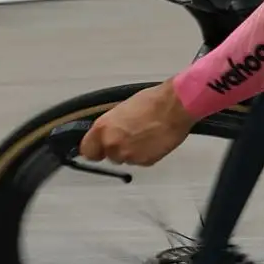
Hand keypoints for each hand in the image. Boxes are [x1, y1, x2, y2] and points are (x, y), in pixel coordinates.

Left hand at [79, 80, 195, 166]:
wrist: (175, 107)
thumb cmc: (152, 102)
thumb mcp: (122, 110)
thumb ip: (111, 126)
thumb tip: (107, 134)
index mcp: (103, 129)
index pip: (88, 151)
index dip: (95, 150)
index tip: (99, 149)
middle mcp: (113, 144)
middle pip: (109, 156)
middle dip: (118, 149)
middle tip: (131, 136)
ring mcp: (129, 155)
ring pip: (126, 159)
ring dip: (133, 152)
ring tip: (146, 136)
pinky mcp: (145, 162)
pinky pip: (142, 161)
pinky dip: (147, 154)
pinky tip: (154, 140)